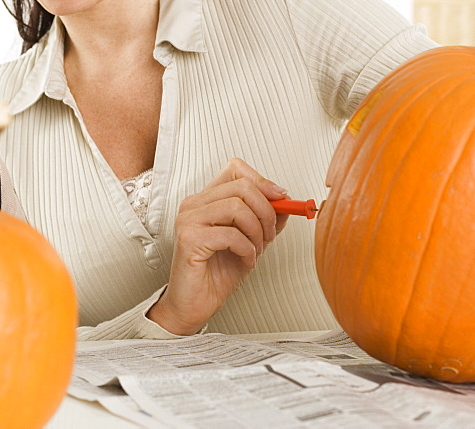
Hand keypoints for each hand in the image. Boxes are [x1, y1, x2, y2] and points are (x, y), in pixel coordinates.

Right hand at [146, 158, 288, 334]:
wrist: (195, 305)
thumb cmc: (216, 274)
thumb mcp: (250, 242)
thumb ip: (265, 220)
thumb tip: (286, 203)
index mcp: (206, 200)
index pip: (236, 169)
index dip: (262, 181)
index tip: (281, 199)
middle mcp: (194, 204)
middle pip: (241, 186)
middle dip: (266, 211)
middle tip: (269, 235)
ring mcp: (188, 220)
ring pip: (237, 207)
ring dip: (256, 231)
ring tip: (256, 250)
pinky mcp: (189, 239)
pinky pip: (230, 234)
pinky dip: (246, 249)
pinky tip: (245, 260)